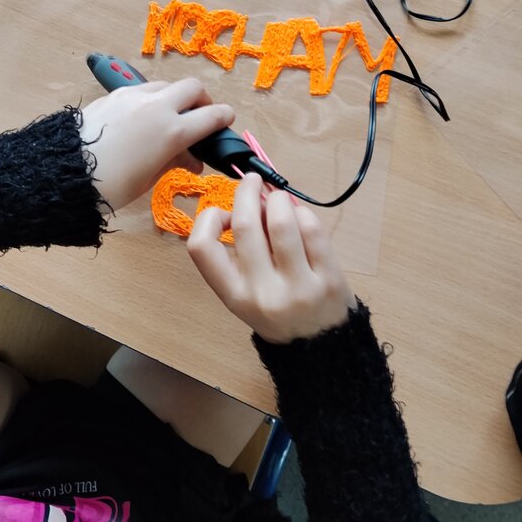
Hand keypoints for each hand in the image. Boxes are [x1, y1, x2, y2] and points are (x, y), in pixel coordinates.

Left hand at [80, 78, 233, 210]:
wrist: (65, 173)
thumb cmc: (111, 185)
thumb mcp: (149, 178)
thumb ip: (175, 161)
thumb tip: (193, 160)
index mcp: (172, 131)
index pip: (211, 116)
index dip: (224, 117)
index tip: (227, 120)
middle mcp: (158, 107)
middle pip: (193, 88)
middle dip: (202, 100)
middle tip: (200, 116)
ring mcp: (135, 96)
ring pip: (166, 85)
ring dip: (175, 97)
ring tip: (168, 118)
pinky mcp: (114, 94)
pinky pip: (142, 90)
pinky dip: (151, 99)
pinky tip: (142, 118)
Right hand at [187, 173, 355, 343]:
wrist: (321, 349)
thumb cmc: (278, 314)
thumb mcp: (245, 295)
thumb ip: (239, 255)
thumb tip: (247, 202)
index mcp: (234, 295)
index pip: (201, 247)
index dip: (208, 218)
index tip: (222, 213)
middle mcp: (262, 292)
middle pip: (245, 225)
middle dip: (246, 192)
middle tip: (251, 181)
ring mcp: (298, 286)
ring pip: (282, 222)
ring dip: (277, 199)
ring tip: (278, 200)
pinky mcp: (329, 279)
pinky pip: (313, 230)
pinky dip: (303, 214)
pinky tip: (300, 217)